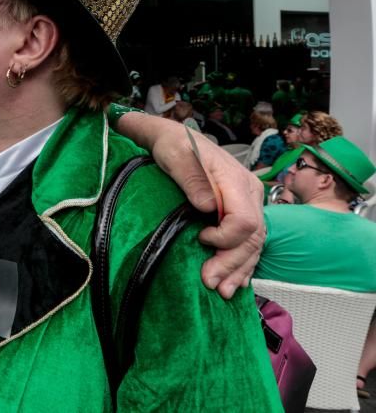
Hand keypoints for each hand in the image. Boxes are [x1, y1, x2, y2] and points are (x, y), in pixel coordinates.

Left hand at [147, 125, 263, 298]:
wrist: (176, 138)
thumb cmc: (175, 145)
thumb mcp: (175, 156)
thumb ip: (191, 179)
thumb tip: (207, 206)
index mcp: (236, 180)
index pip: (244, 220)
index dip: (225, 238)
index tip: (201, 239)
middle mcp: (249, 193)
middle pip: (252, 237)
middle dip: (232, 263)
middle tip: (211, 283)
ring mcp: (248, 203)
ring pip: (254, 243)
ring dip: (239, 269)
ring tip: (224, 291)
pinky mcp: (241, 210)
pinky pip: (250, 241)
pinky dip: (243, 262)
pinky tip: (238, 281)